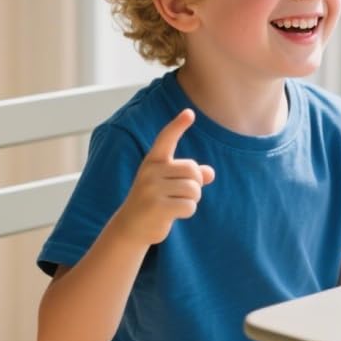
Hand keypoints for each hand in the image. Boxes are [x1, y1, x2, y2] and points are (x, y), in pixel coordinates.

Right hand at [112, 109, 215, 245]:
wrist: (130, 227)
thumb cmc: (154, 201)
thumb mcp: (170, 185)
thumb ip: (191, 176)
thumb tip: (210, 173)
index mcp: (153, 161)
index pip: (166, 139)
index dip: (178, 126)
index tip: (189, 113)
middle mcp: (151, 171)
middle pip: (193, 170)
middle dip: (195, 185)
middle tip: (180, 195)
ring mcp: (152, 188)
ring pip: (194, 189)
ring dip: (192, 200)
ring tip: (175, 204)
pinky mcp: (157, 206)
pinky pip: (190, 206)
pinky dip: (188, 211)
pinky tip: (173, 214)